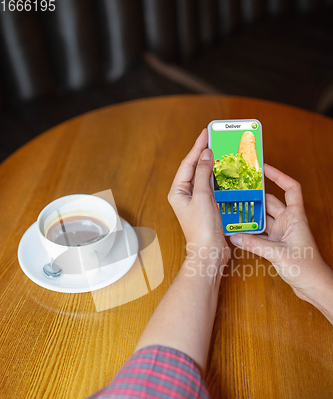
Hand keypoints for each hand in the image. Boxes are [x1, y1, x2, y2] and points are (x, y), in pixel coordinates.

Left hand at [168, 129, 229, 267]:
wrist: (210, 252)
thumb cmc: (202, 229)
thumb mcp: (203, 196)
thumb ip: (203, 174)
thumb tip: (206, 155)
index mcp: (178, 192)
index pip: (187, 164)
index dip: (197, 147)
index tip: (206, 134)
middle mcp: (185, 195)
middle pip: (195, 169)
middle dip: (204, 154)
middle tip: (215, 139)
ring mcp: (196, 201)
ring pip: (204, 177)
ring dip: (213, 165)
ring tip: (222, 152)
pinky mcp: (207, 207)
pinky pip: (212, 187)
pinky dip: (219, 178)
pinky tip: (226, 172)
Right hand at [230, 164, 332, 303]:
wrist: (313, 286)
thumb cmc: (306, 268)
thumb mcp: (278, 253)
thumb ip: (254, 244)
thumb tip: (235, 236)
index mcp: (295, 217)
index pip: (290, 188)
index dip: (278, 176)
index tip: (263, 168)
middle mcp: (289, 222)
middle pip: (271, 202)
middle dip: (255, 196)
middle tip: (238, 190)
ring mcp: (282, 233)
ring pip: (263, 218)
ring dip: (250, 215)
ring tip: (233, 209)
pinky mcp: (277, 245)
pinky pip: (260, 234)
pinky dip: (250, 232)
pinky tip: (237, 232)